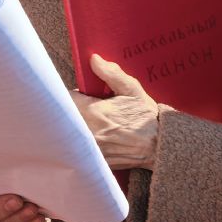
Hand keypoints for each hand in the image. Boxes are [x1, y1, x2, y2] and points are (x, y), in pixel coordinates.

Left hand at [70, 54, 159, 169]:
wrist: (159, 145)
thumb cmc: (145, 116)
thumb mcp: (132, 89)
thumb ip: (111, 73)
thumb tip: (93, 59)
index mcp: (94, 112)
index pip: (64, 100)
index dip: (66, 95)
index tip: (76, 95)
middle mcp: (88, 132)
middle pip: (62, 119)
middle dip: (67, 111)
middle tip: (82, 108)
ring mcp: (90, 150)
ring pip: (68, 136)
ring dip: (73, 127)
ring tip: (90, 122)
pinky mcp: (94, 161)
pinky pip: (78, 151)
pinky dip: (80, 144)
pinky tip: (93, 138)